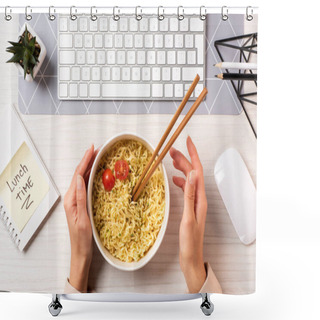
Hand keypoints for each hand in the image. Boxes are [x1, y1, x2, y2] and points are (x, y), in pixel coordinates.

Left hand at [64, 145, 97, 291]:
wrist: (80, 251)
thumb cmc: (82, 238)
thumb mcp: (82, 218)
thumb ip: (80, 198)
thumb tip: (81, 178)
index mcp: (71, 199)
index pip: (78, 175)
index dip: (85, 161)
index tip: (92, 149)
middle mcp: (72, 197)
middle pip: (79, 174)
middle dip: (88, 160)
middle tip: (98, 149)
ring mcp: (76, 200)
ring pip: (82, 179)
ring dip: (89, 167)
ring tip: (98, 157)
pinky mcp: (80, 203)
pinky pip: (85, 185)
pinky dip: (91, 176)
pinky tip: (96, 173)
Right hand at [170, 136, 207, 292]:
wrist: (191, 257)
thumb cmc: (189, 241)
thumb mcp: (188, 218)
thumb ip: (189, 195)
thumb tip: (192, 174)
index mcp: (200, 198)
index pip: (198, 171)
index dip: (193, 155)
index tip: (188, 141)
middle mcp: (199, 198)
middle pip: (193, 173)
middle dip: (184, 159)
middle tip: (171, 150)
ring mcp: (195, 202)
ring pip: (189, 179)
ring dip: (181, 169)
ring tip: (171, 160)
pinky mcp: (190, 207)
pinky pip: (186, 189)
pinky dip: (180, 181)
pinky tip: (174, 180)